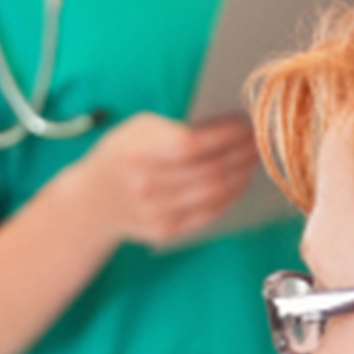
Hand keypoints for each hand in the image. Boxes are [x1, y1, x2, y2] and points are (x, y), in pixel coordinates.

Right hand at [67, 112, 257, 248]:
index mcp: (135, 153)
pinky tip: (240, 181)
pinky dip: (231, 196)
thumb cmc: (122, 155)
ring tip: (254, 158)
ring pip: (216, 193)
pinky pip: (210, 214)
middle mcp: (145, 186)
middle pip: (209, 170)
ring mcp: (155, 213)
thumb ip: (174, 127)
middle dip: (242, 152)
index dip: (225, 134)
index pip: (191, 144)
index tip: (245, 122)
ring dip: (242, 174)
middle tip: (260, 138)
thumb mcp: (137, 129)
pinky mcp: (166, 231)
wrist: (93, 201)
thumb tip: (228, 125)